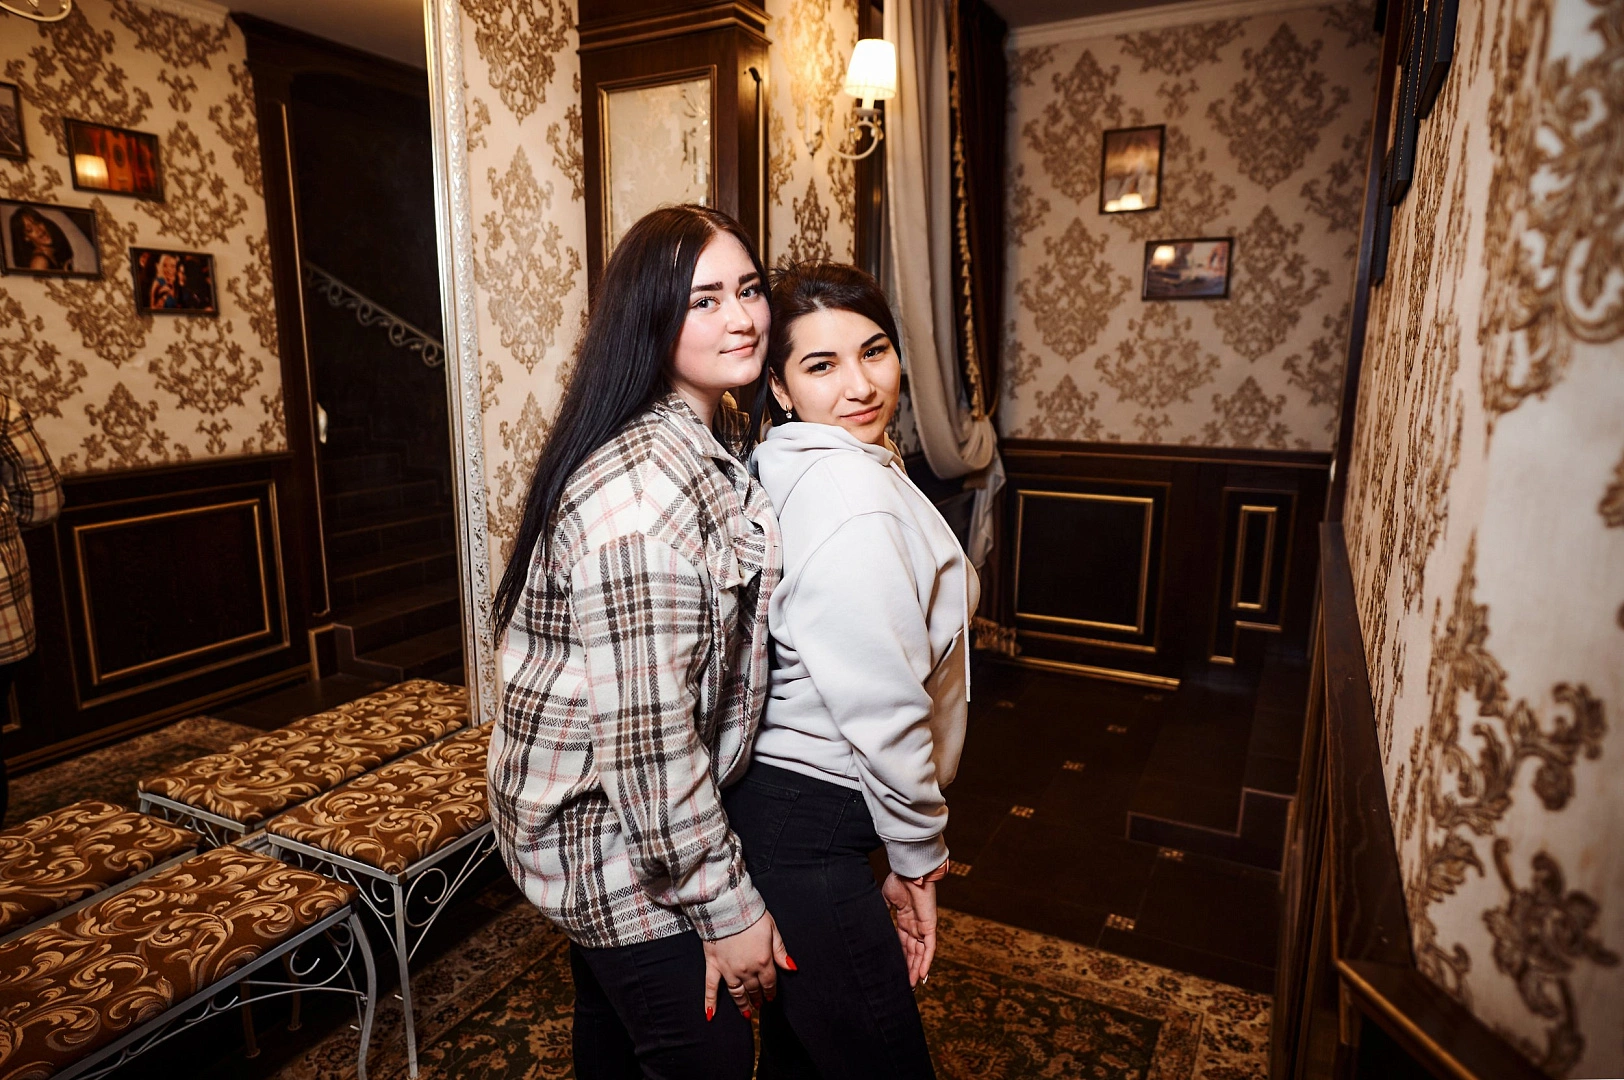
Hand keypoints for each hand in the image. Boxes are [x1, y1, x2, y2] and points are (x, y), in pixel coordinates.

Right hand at [702, 911, 792, 1020]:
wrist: (727, 907)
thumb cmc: (751, 915)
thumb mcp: (773, 929)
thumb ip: (781, 951)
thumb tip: (791, 967)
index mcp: (763, 962)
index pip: (770, 983)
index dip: (771, 991)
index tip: (771, 998)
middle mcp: (747, 970)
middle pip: (754, 989)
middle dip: (758, 998)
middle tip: (759, 1005)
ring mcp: (729, 970)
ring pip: (737, 993)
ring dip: (742, 1004)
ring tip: (746, 1013)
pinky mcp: (713, 965)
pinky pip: (711, 988)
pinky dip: (710, 1002)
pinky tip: (710, 1014)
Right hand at [881, 872, 938, 986]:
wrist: (909, 871)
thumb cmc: (899, 880)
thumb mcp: (885, 899)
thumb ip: (882, 912)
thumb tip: (872, 923)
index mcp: (905, 919)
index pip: (903, 944)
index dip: (900, 957)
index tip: (895, 970)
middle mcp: (915, 925)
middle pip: (912, 952)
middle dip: (908, 968)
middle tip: (904, 985)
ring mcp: (923, 926)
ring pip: (921, 953)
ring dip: (916, 969)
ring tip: (911, 985)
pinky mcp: (930, 925)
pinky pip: (929, 947)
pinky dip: (926, 961)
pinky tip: (921, 975)